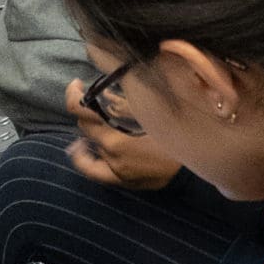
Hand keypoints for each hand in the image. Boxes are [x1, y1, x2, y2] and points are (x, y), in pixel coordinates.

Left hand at [65, 85, 181, 190]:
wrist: (189, 170)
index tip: (77, 85)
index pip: (80, 111)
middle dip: (86, 111)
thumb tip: (107, 96)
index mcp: (117, 137)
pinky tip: (78, 147)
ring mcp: (113, 168)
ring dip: (91, 129)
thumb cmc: (173, 140)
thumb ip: (125, 105)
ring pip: (90, 143)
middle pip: (84, 126)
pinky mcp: (119, 179)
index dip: (73, 95)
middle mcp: (111, 154)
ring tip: (98, 118)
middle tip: (92, 99)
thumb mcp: (150, 115)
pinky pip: (92, 169)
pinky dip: (82, 157)